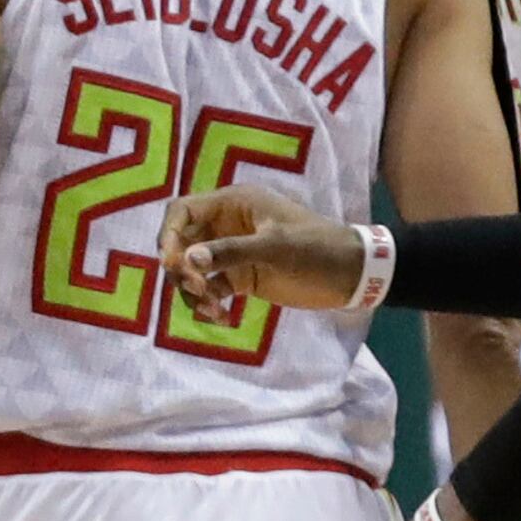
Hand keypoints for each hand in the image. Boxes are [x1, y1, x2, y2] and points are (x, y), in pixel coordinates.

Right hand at [163, 183, 361, 321]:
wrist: (352, 275)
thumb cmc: (318, 249)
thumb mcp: (276, 247)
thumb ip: (231, 252)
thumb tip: (189, 259)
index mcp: (234, 204)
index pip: (182, 210)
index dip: (169, 233)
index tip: (172, 262)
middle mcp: (226, 225)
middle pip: (181, 242)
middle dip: (180, 267)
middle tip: (197, 288)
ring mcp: (231, 252)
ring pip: (191, 269)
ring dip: (192, 289)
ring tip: (211, 306)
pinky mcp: (239, 277)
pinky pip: (209, 288)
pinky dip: (207, 302)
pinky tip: (220, 315)